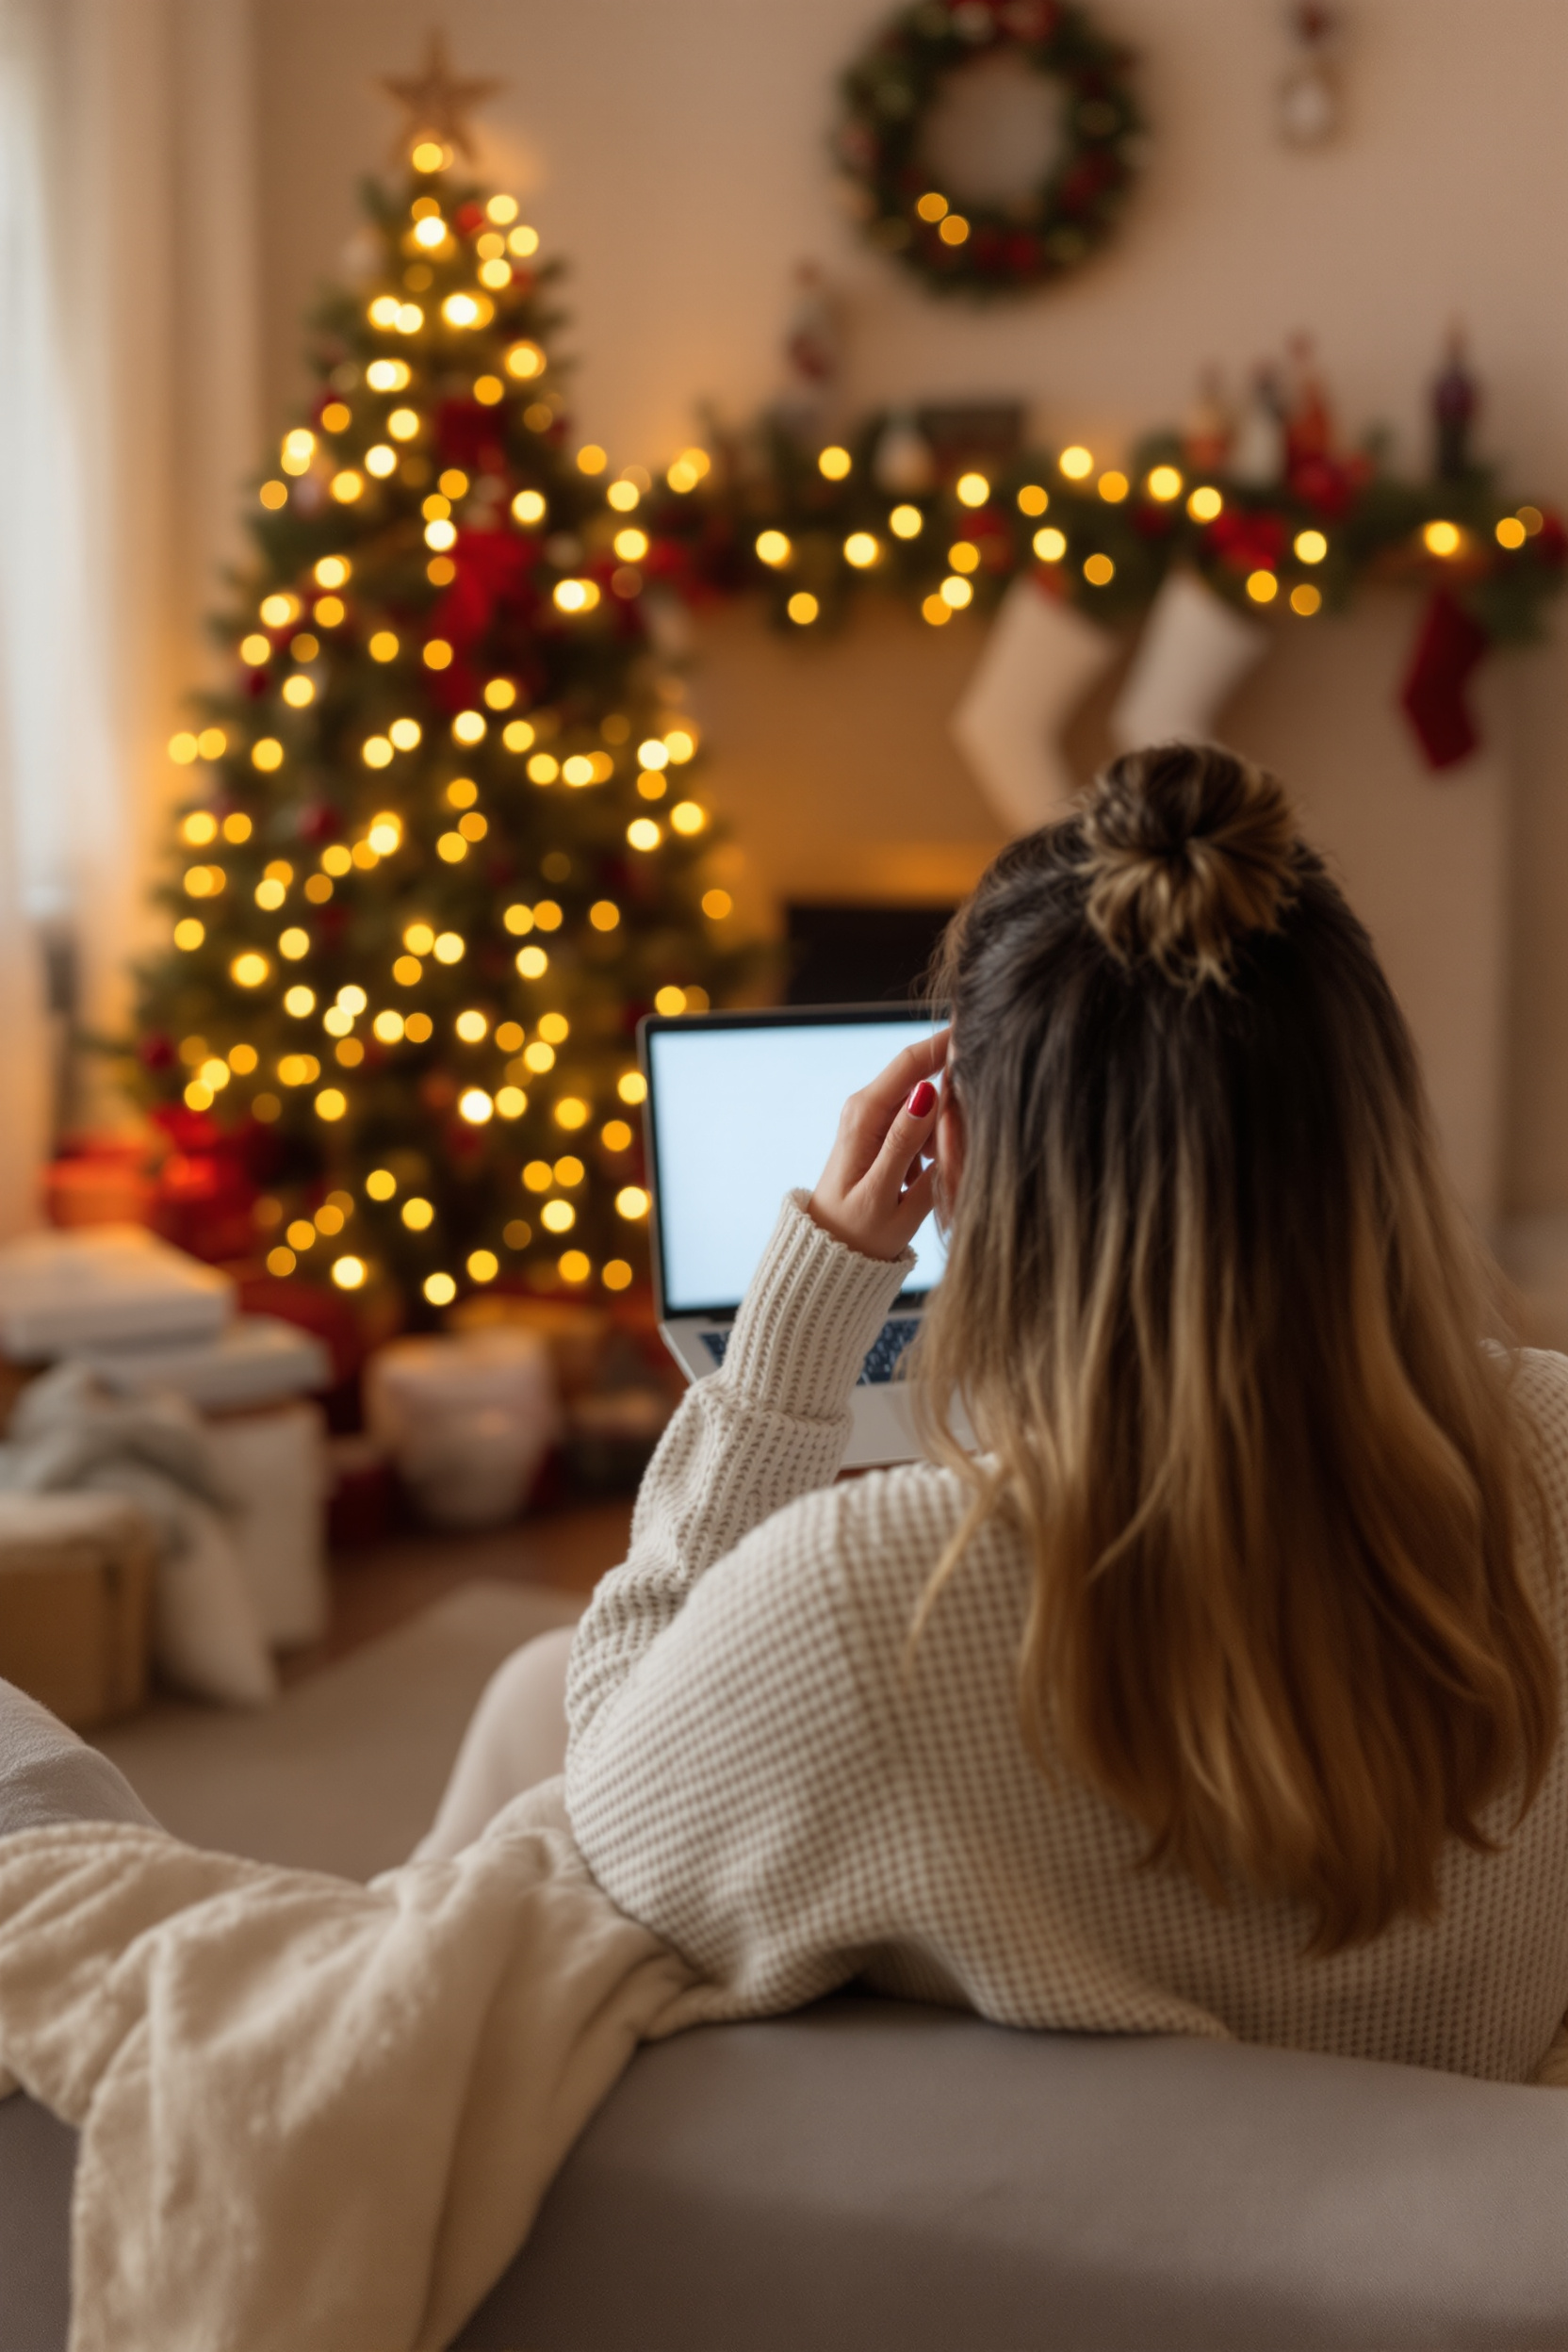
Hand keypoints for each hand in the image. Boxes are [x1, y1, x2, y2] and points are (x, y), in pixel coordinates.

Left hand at [806, 1029, 947, 1261]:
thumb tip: (927, 1092)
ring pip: (927, 1104)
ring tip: (932, 1174)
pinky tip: (925, 1177)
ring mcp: (874, 1120)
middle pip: (924, 1077)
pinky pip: (920, 1125)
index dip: (948, 1043)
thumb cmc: (857, 1233)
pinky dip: (933, 1144)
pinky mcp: (882, 1135)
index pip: (912, 1061)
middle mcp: (866, 1107)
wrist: (829, 1255)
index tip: (985, 1035)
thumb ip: (905, 1142)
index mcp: (865, 1114)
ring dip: (943, 1129)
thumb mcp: (884, 1193)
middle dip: (952, 1101)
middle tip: (959, 1142)